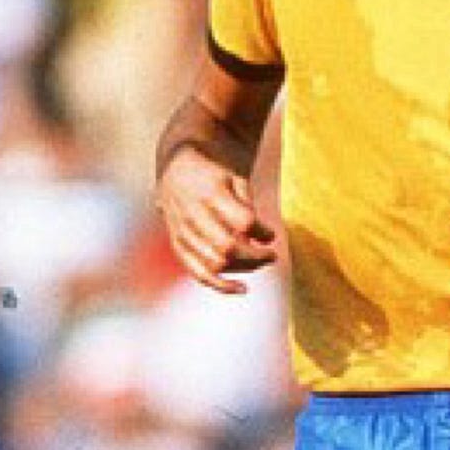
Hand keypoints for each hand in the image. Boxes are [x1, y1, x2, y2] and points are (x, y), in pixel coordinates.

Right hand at [155, 148, 276, 294]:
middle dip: (256, 257)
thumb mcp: (236, 175)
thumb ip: (247, 205)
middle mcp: (193, 215)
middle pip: (228, 249)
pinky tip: (241, 288)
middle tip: (273, 255)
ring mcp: (182, 231)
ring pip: (214, 264)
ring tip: (262, 264)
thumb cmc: (216, 166)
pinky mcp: (177, 243)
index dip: (262, 233)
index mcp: (210, 193)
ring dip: (243, 269)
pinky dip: (219, 284)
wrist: (179, 162)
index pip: (243, 223)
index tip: (272, 235)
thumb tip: (263, 239)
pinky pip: (196, 271)